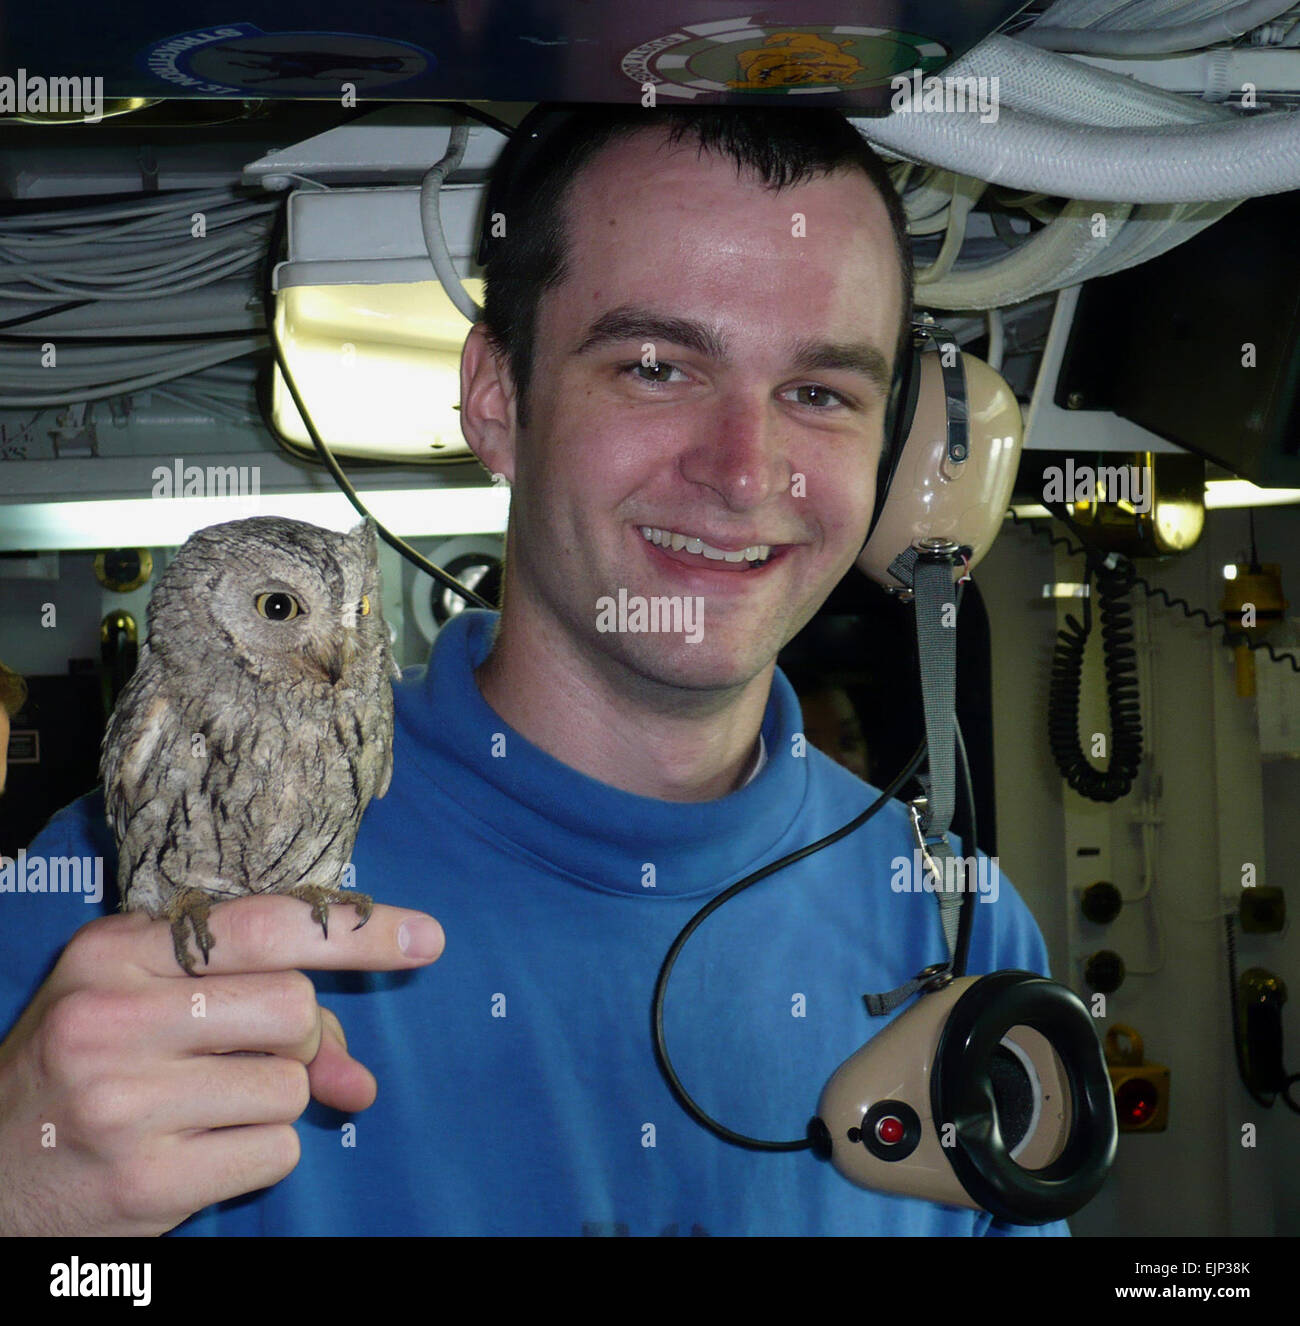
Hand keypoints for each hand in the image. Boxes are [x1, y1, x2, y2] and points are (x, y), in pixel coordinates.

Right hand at [0, 897, 443, 1234]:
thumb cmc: (85, 1073)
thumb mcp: (144, 1011)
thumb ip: (259, 1015)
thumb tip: (362, 1081)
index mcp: (115, 952)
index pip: (264, 925)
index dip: (354, 930)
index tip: (427, 937)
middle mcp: (113, 1016)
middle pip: (293, 1006)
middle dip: (295, 1037)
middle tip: (244, 1057)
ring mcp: (126, 1102)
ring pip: (294, 1084)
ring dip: (273, 1100)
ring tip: (201, 1109)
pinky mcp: (146, 1182)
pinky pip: (277, 1150)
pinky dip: (259, 1154)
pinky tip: (195, 1154)